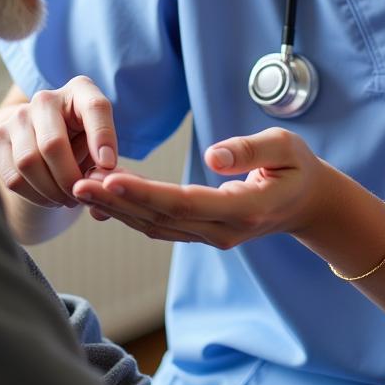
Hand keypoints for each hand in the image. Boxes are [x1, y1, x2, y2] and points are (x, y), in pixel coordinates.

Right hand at [0, 77, 118, 209]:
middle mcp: (45, 98)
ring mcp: (17, 116)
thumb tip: (104, 171)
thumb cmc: (82, 140)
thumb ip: (106, 155)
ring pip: (28, 163)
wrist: (42, 137)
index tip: (108, 165)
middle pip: (53, 144)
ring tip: (66, 199)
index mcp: (80, 90)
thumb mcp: (99, 140)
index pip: (94, 107)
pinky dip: (33, 195)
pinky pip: (12, 177)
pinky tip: (48, 197)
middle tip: (81, 195)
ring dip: (50, 191)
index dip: (103, 137)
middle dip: (69, 179)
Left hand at [72, 127, 330, 246]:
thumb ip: (251, 151)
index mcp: (245, 209)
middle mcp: (223, 230)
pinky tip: (105, 198)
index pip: (187, 202)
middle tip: (78, 184)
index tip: (111, 177)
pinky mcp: (202, 233)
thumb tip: (212, 155)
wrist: (307, 203)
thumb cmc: (297, 167)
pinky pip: (160, 226)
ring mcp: (212, 236)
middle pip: (161, 218)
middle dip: (117, 202)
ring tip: (81, 189)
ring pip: (156, 226)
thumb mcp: (286, 148)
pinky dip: (130, 213)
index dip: (146, 192)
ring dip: (117, 210)